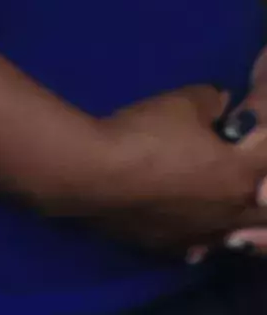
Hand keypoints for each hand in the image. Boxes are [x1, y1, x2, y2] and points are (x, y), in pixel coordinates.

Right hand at [63, 85, 264, 257]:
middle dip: (255, 189)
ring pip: (233, 232)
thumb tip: (222, 102)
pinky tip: (185, 221)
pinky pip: (198, 244)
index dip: (258, 144)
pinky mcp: (173, 245)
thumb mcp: (182, 102)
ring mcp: (203, 233)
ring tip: (216, 201)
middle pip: (261, 209)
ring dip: (232, 217)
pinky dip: (198, 233)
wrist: (96, 173)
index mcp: (243, 174)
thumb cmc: (146, 134)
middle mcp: (232, 211)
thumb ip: (210, 101)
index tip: (239, 131)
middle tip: (233, 171)